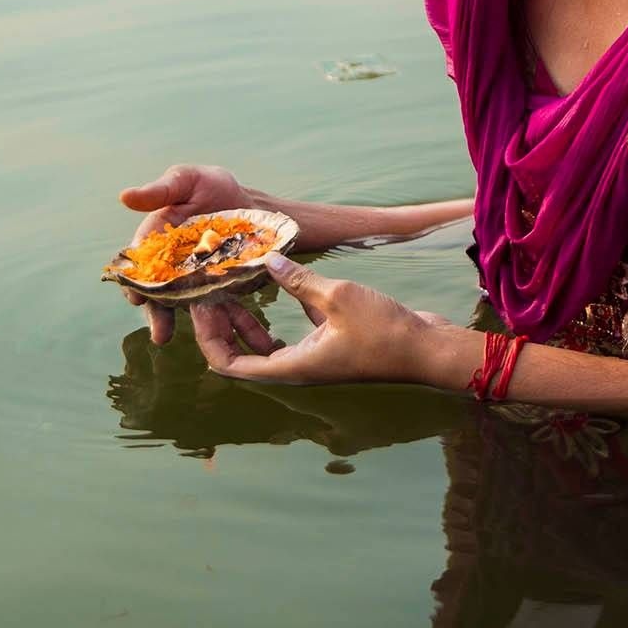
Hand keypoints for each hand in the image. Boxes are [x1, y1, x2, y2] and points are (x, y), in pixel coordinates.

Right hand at [117, 161, 254, 347]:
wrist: (253, 203)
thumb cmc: (213, 187)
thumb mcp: (187, 180)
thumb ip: (159, 191)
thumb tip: (124, 196)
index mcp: (158, 241)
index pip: (141, 266)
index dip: (136, 284)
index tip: (136, 297)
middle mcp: (173, 265)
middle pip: (160, 293)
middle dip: (158, 313)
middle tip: (160, 333)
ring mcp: (197, 280)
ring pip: (184, 305)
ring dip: (183, 324)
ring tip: (183, 342)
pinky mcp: (220, 287)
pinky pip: (214, 306)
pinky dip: (215, 320)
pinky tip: (220, 335)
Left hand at [192, 255, 437, 387]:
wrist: (426, 348)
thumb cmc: (384, 331)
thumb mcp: (338, 297)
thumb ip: (299, 281)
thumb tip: (267, 260)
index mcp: (292, 367)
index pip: (230, 365)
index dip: (208, 340)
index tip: (200, 308)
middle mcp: (297, 367)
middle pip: (242, 355)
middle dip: (223, 325)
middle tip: (211, 291)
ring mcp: (314, 356)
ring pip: (266, 344)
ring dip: (248, 320)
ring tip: (234, 286)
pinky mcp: (330, 343)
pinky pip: (293, 330)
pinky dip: (279, 311)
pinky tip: (276, 281)